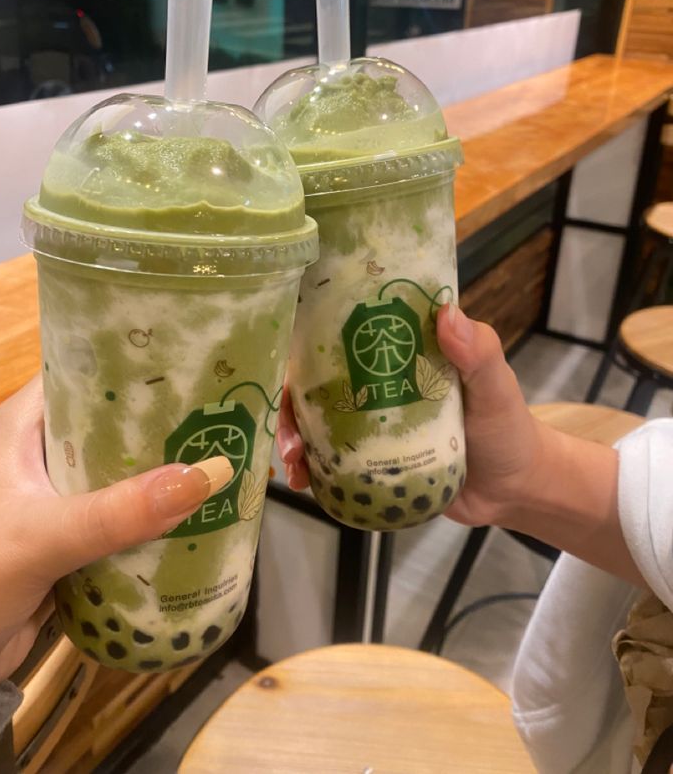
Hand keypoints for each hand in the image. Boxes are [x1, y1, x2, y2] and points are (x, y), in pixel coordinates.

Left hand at [0, 377, 231, 684]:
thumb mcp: (43, 536)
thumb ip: (121, 511)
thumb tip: (210, 474)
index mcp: (27, 422)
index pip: (91, 369)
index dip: (142, 363)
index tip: (201, 363)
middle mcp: (46, 449)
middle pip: (118, 422)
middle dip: (169, 423)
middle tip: (228, 417)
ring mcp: (61, 494)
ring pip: (127, 471)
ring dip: (168, 473)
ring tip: (227, 458)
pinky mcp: (74, 536)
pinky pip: (126, 515)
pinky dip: (157, 516)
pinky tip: (201, 513)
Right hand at [276, 304, 541, 525]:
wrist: (514, 489)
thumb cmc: (507, 426)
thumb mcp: (496, 385)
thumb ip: (478, 352)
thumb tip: (447, 314)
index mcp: (399, 352)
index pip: (342, 335)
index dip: (307, 342)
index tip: (288, 357)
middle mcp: (375, 383)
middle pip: (315, 383)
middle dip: (288, 404)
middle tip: (288, 433)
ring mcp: (370, 423)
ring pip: (315, 422)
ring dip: (293, 439)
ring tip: (294, 466)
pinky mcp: (371, 461)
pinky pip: (331, 460)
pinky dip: (311, 469)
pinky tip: (304, 483)